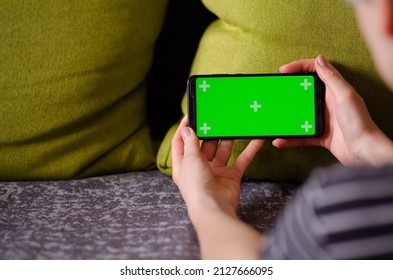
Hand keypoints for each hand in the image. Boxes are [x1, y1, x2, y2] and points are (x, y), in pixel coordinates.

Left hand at [172, 117, 263, 217]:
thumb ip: (191, 143)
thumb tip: (187, 130)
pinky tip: (256, 139)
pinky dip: (249, 150)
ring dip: (229, 139)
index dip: (184, 129)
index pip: (181, 142)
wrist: (214, 208)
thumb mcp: (190, 159)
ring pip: (223, 150)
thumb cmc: (196, 186)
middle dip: (210, 133)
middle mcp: (198, 167)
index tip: (192, 115)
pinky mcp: (231, 176)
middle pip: (204, 145)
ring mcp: (215, 172)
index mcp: (183, 164)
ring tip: (234, 124)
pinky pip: (241, 160)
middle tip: (216, 118)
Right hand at [275, 55, 392, 165]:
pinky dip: (290, 139)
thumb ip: (332, 78)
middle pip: (304, 92)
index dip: (299, 67)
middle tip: (275, 91)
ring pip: (299, 114)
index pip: (315, 71)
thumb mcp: (345, 95)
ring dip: (286, 116)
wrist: (363, 151)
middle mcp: (327, 103)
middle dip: (288, 90)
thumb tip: (319, 59)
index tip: (284, 71)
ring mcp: (322, 119)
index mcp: (334, 90)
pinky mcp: (319, 135)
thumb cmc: (359, 123)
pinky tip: (279, 140)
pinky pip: (300, 135)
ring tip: (274, 116)